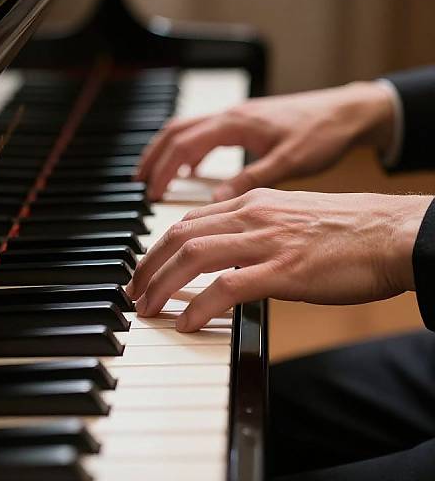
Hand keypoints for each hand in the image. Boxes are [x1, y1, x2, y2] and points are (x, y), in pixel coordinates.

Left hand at [126, 189, 431, 331]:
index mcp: (253, 202)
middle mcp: (252, 216)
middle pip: (179, 235)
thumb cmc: (346, 230)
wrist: (392, 232)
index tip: (146, 266)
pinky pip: (225, 286)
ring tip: (146, 308)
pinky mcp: (284, 270)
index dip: (159, 245)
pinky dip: (199, 305)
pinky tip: (187, 323)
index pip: (188, 220)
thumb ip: (256, 230)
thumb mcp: (290, 217)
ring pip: (193, 255)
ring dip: (161, 284)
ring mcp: (266, 241)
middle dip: (147, 264)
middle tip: (133, 290)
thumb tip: (229, 254)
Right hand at [135, 81, 394, 200]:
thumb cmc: (322, 134)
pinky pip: (206, 134)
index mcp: (236, 123)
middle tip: (138, 183)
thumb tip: (214, 202)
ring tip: (155, 177)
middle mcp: (230, 116)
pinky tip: (194, 171)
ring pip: (188, 130)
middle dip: (154, 156)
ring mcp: (236, 117)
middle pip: (176, 131)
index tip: (150, 192)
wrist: (348, 112)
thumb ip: (250, 179)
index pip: (184, 143)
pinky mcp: (245, 124)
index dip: (164, 168)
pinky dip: (191, 152)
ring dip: (167, 152)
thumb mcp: (287, 162)